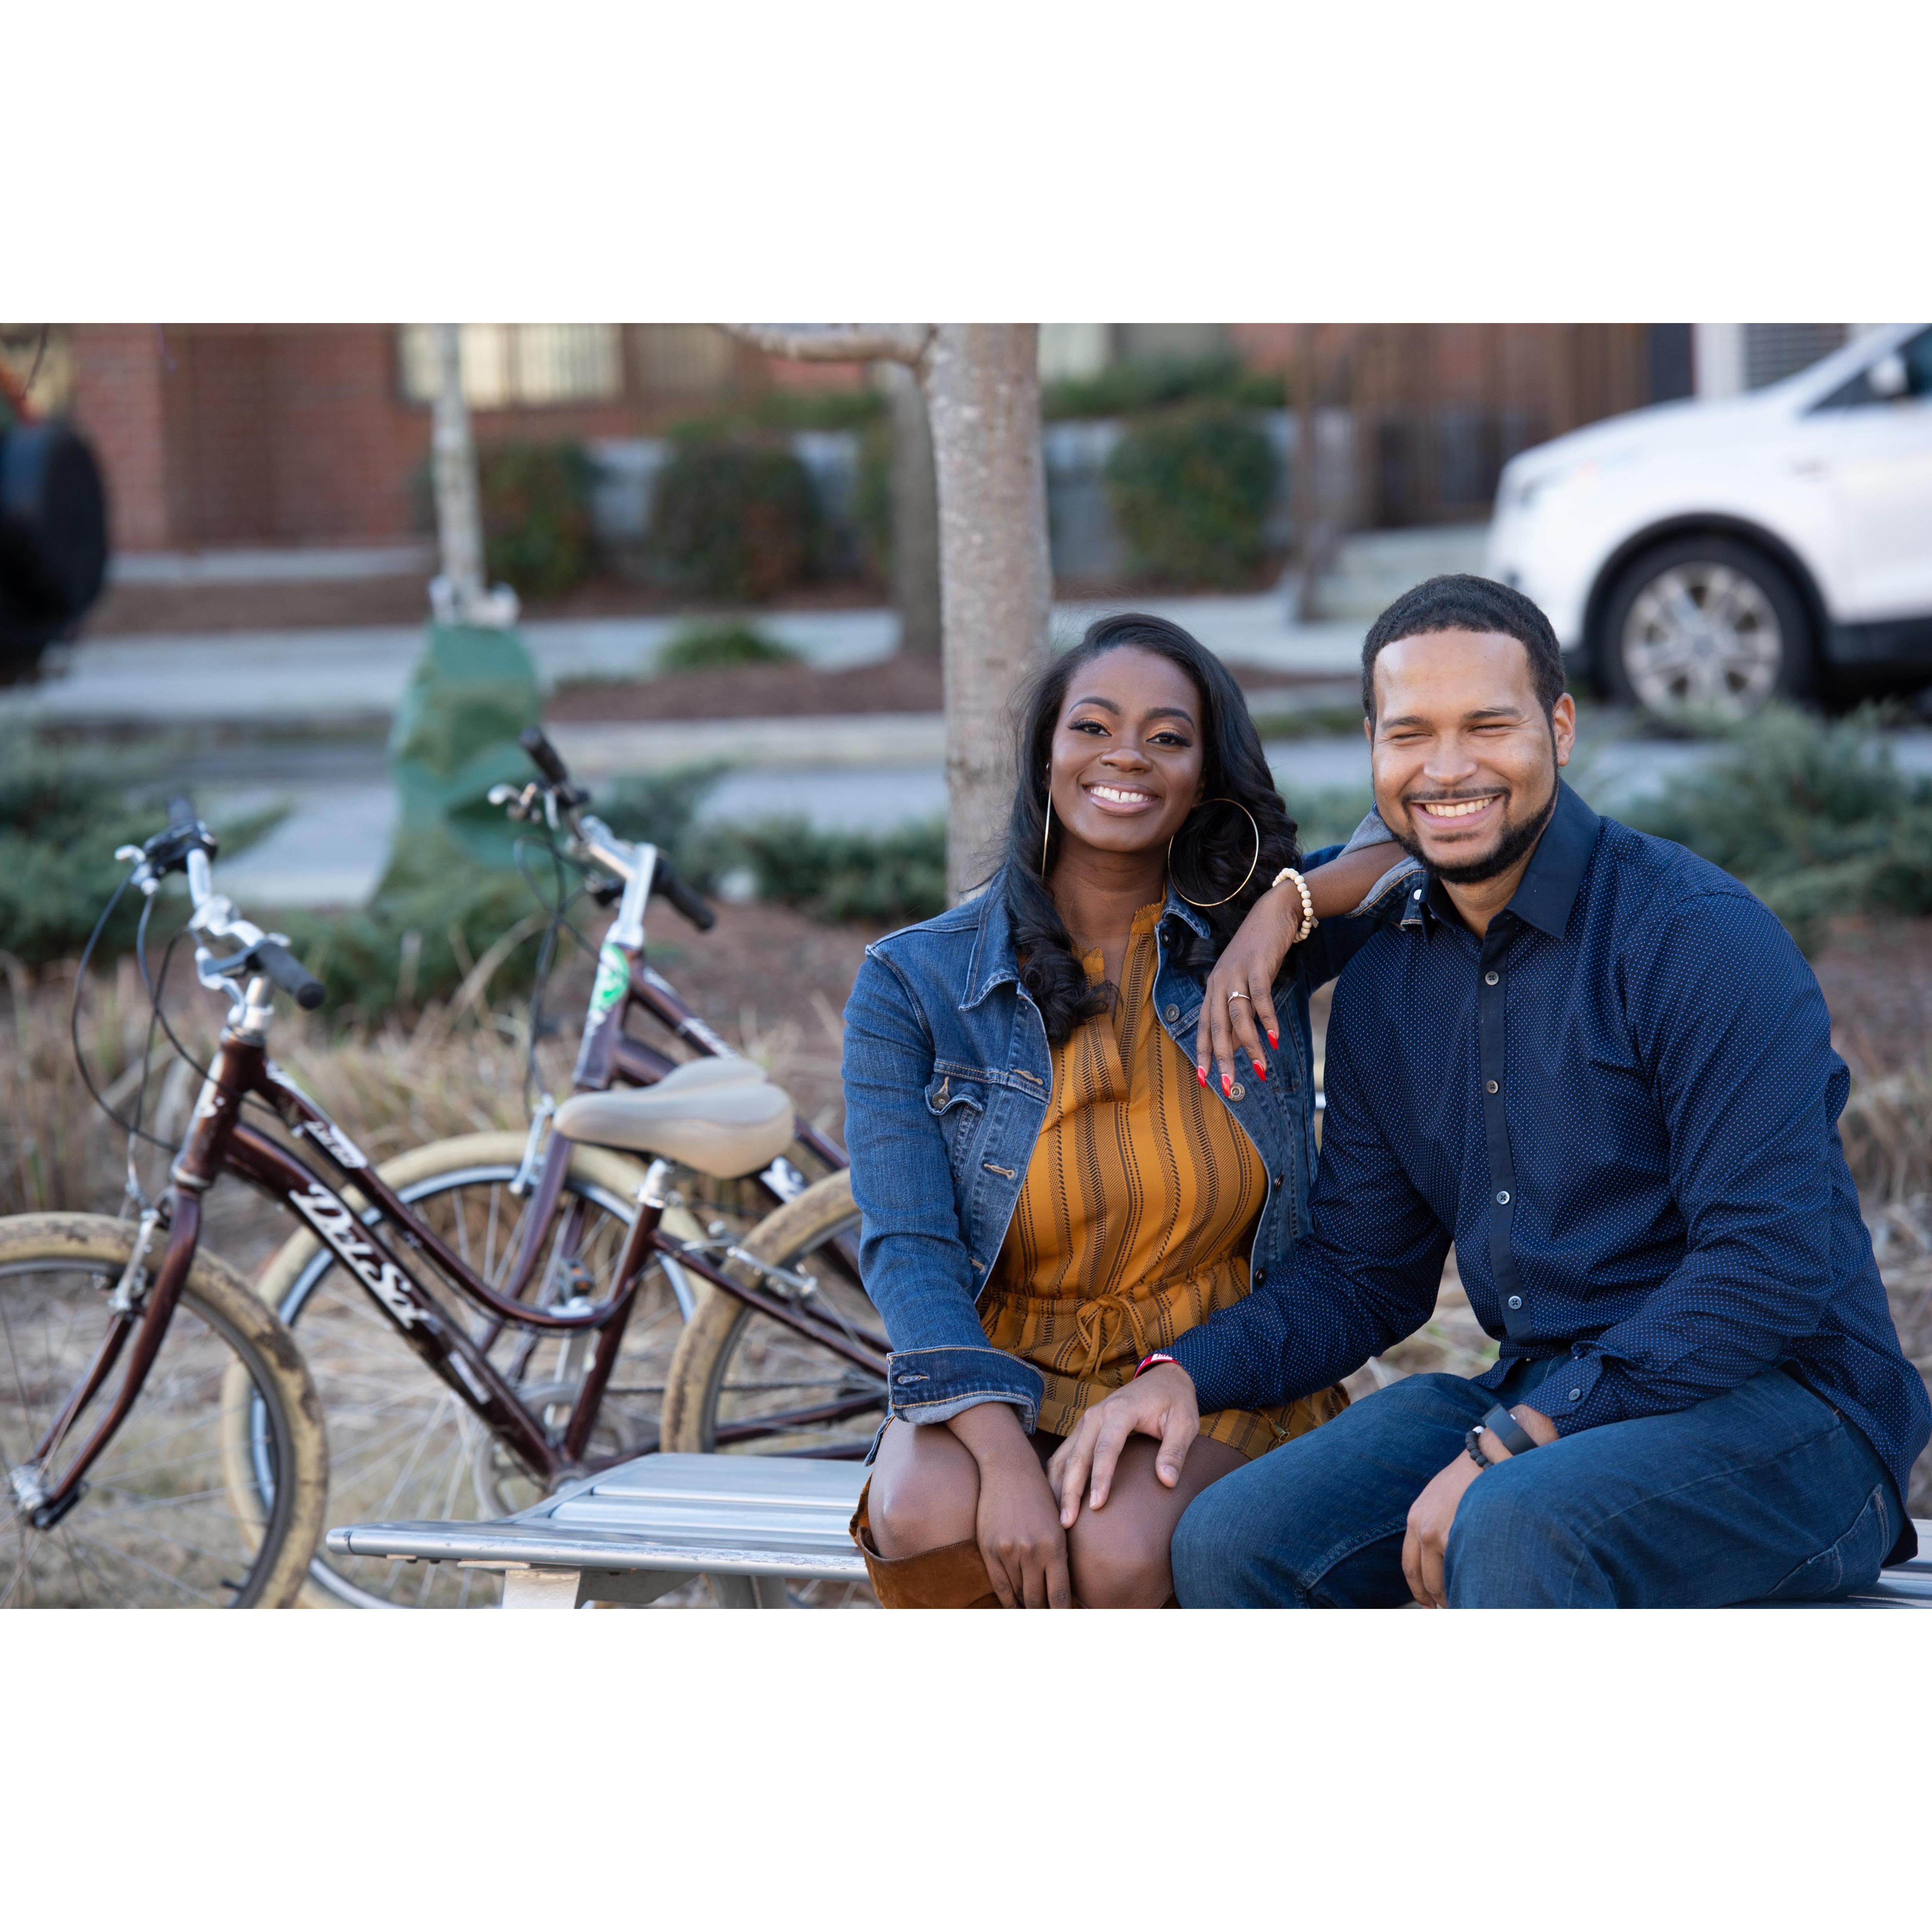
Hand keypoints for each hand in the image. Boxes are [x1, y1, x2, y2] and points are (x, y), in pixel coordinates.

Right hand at [948, 1402, 1071, 1607]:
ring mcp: (1009, 1551)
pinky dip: (1008, 1599)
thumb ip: (1059, 1558)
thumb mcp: (1057, 1526)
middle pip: (1038, 1601)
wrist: (1010, 1471)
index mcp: (1055, 1546)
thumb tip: (1061, 1595)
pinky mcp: (990, 1548)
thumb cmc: (1039, 1499)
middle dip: (1043, 1615)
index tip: (1063, 1624)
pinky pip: (1000, 1585)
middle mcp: (1032, 1552)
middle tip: (1047, 1624)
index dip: (1062, 1616)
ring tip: (1031, 1616)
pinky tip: (1014, 1605)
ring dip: (1026, 1607)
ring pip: (1018, 1595)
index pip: (1060, 1597)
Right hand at [1046, 1363, 1199, 1529]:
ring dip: (1058, 1486)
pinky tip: (1056, 1498)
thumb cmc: (1175, 1402)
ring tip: (1058, 1518)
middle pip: (1078, 1456)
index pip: (1106, 1448)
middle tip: (1067, 1523)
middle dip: (1070, 1491)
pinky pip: (1063, 1453)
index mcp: (1121, 1411)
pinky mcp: (1083, 1428)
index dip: (1100, 1478)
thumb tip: (1167, 1481)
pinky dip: (1057, 1476)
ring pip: (1064, 1456)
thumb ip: (1175, 1451)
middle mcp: (1096, 1414)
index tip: (1096, 1506)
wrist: (1163, 1378)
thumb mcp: (1185, 1423)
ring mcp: (1086, 1421)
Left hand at [1192, 844, 1401, 1093]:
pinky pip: (1260, 997)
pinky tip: (1275, 1038)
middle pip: (1216, 1026)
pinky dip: (1267, 1019)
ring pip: (1237, 1016)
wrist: (1273, 912)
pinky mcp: (1257, 965)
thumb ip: (1239, 1011)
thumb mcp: (1244, 982)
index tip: (1203, 1081)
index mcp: (1213, 987)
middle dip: (1222, 1058)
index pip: (1204, 1027)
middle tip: (1227, 1086)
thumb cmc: (1259, 952)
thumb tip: (1239, 1045)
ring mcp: (1237, 972)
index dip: (1203, 1054)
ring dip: (1248, 1045)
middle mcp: (1219, 981)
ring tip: (1260, 1069)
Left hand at [1401, 1404, 1555, 1606]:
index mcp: (1416, 1519)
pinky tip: (1482, 1591)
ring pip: (1444, 1581)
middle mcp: (1423, 1528)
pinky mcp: (1461, 1534)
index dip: (1419, 1590)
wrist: (1492, 1454)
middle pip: (1425, 1579)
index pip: (1410, 1566)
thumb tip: (1444, 1552)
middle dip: (1437, 1601)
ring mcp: (1442, 1533)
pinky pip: (1463, 1570)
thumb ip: (1437, 1522)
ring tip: (1469, 1606)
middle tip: (1450, 1612)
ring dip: (1454, 1597)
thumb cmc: (1472, 1474)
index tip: (1428, 1604)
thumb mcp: (1441, 1496)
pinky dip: (1471, 1584)